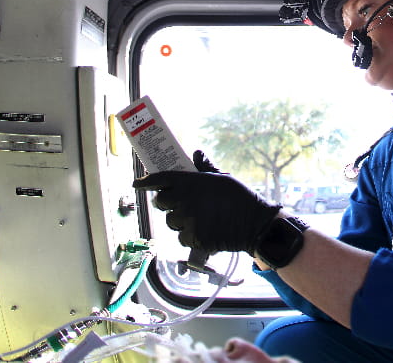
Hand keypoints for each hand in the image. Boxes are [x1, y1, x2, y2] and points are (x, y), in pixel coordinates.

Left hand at [133, 151, 280, 255]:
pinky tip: (201, 230)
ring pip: (170, 221)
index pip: (160, 180)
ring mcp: (187, 221)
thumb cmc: (240, 197)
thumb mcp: (222, 177)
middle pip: (161, 202)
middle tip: (175, 202)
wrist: (254, 223)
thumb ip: (205, 167)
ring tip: (194, 217)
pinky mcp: (193, 239)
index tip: (137, 183)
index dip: (145, 181)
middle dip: (165, 202)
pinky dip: (187, 234)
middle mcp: (185, 201)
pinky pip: (181, 236)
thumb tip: (196, 154)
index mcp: (191, 182)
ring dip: (177, 219)